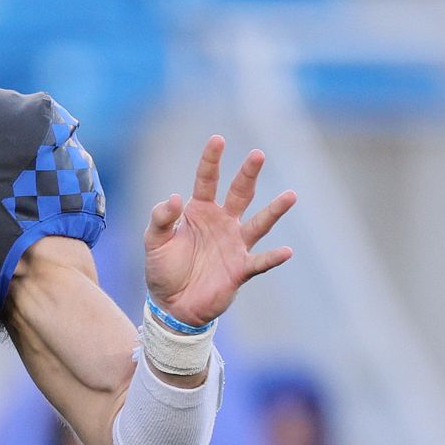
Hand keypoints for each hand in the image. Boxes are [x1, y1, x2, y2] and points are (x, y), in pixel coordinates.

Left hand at [143, 136, 295, 326]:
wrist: (172, 305)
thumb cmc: (163, 269)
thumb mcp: (154, 241)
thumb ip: (160, 218)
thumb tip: (175, 197)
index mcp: (199, 212)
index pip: (206, 180)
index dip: (211, 160)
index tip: (218, 139)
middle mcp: (222, 223)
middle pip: (239, 193)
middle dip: (248, 174)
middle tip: (258, 154)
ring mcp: (234, 245)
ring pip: (258, 223)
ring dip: (274, 210)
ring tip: (290, 195)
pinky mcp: (240, 269)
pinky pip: (260, 261)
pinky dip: (273, 257)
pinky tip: (287, 251)